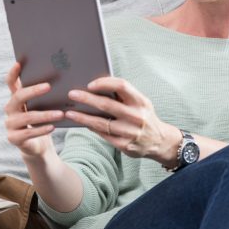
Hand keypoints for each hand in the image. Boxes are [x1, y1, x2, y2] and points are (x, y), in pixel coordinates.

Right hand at [5, 63, 63, 158]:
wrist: (37, 145)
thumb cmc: (42, 121)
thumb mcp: (42, 107)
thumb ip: (44, 96)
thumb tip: (62, 79)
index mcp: (16, 99)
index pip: (10, 83)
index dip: (13, 73)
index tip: (19, 63)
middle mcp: (10, 109)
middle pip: (18, 97)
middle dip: (33, 91)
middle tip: (49, 86)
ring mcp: (10, 124)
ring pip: (27, 117)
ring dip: (45, 115)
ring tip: (60, 114)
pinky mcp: (13, 138)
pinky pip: (28, 133)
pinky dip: (41, 129)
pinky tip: (53, 126)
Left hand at [65, 76, 180, 166]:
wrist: (159, 141)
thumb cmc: (144, 116)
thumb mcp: (141, 102)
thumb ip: (124, 95)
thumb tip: (96, 86)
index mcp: (140, 101)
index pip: (121, 86)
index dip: (104, 83)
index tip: (89, 84)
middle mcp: (136, 116)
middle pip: (107, 104)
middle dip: (87, 99)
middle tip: (72, 94)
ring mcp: (130, 132)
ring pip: (101, 123)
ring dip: (83, 117)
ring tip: (69, 113)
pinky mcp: (124, 145)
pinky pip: (103, 135)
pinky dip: (91, 128)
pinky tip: (82, 123)